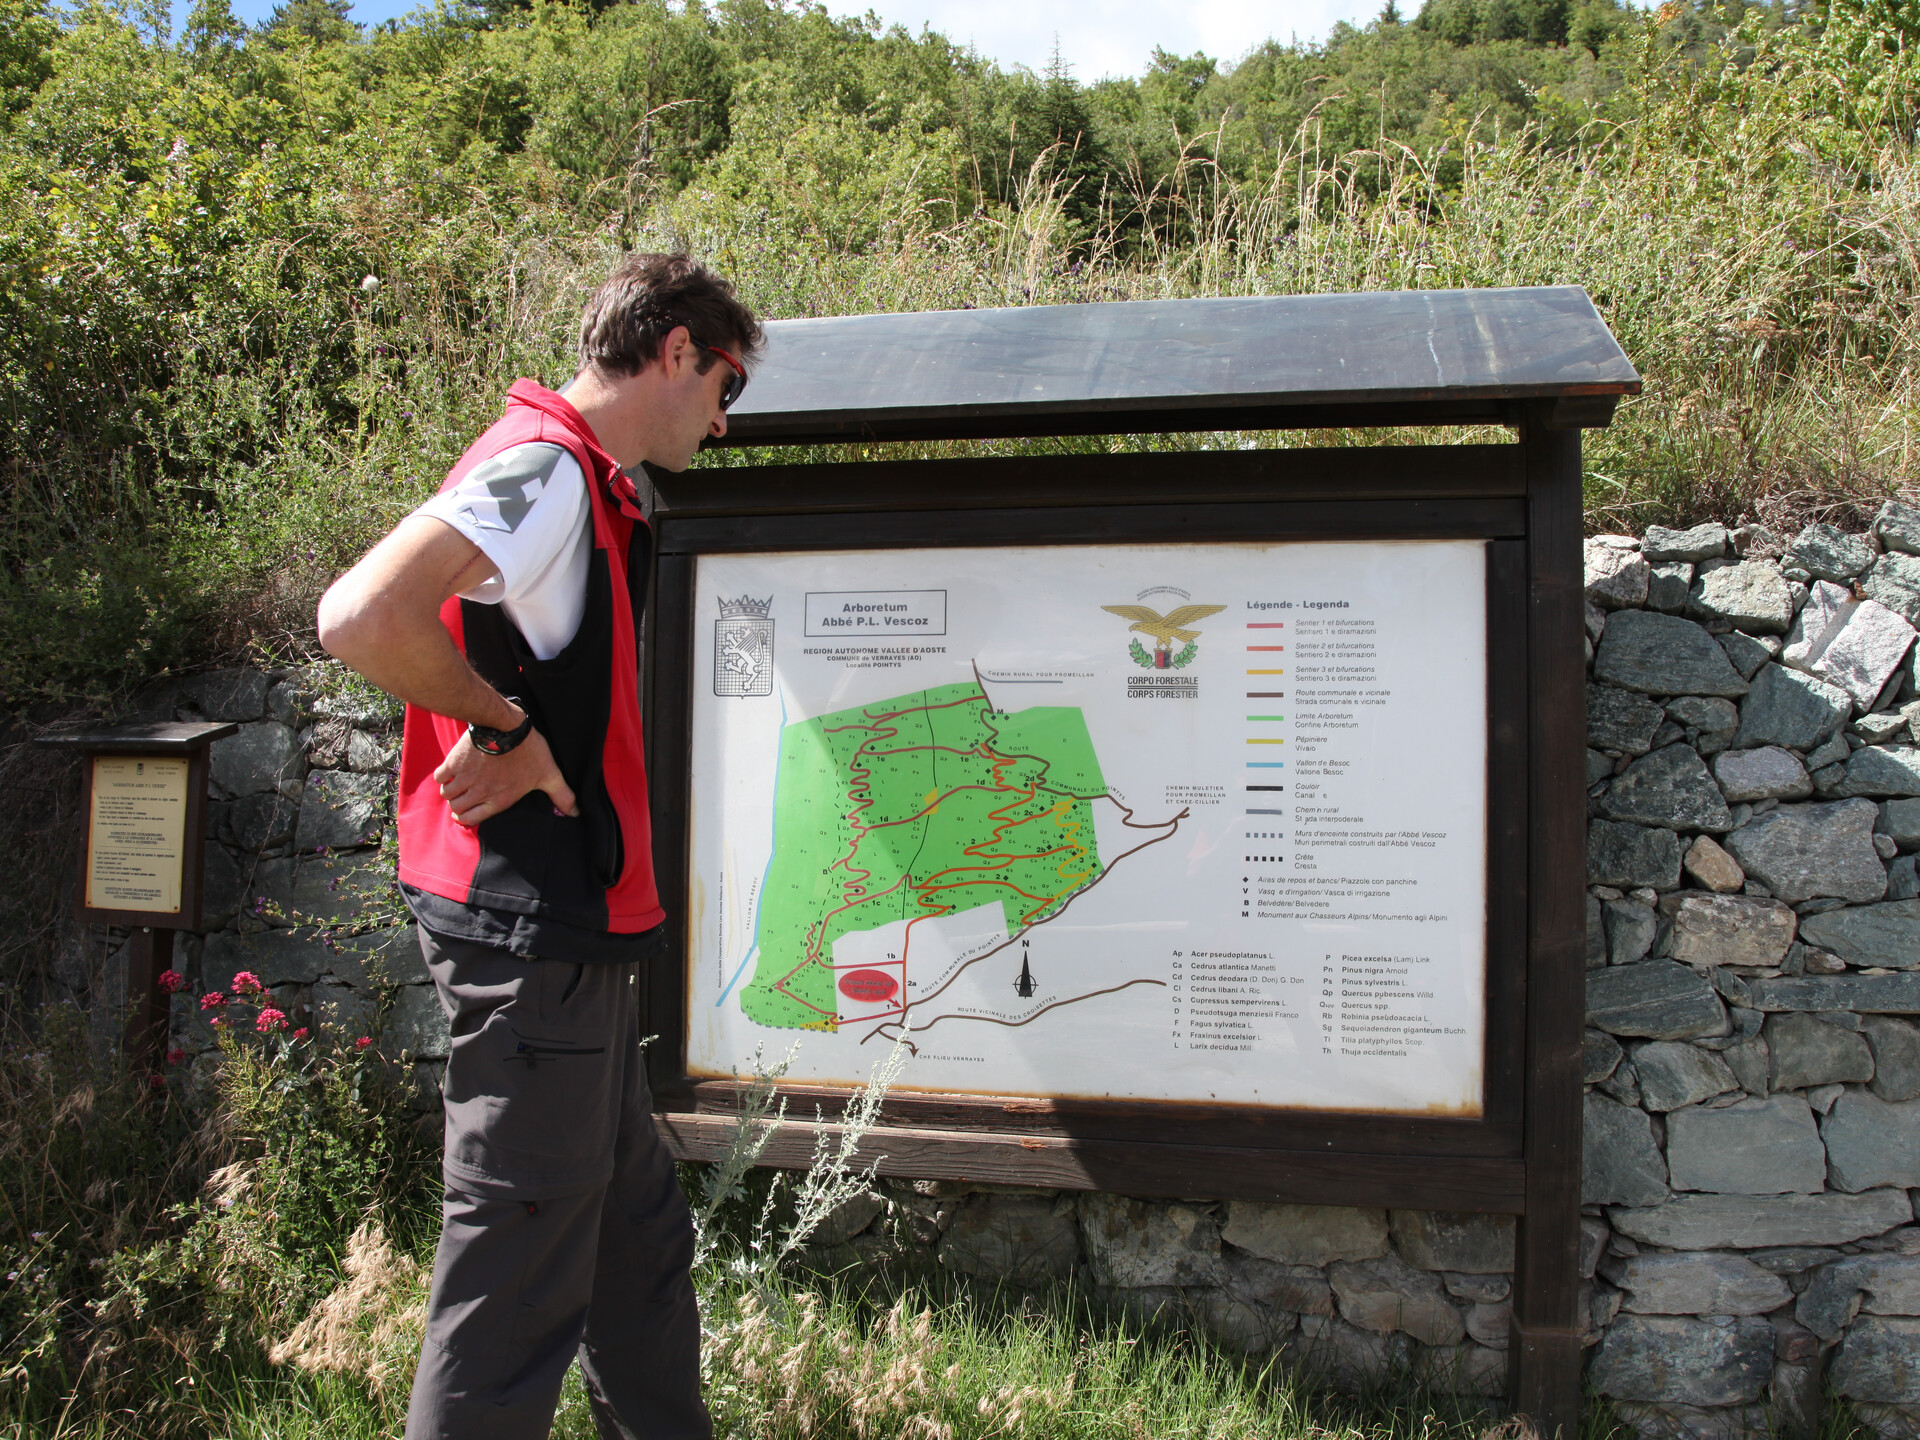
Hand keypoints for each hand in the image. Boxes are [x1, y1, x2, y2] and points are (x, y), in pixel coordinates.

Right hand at [434, 727, 578, 826]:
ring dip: (450, 793)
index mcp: (498, 800)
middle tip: (463, 800)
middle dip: (458, 807)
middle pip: (456, 809)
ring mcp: (464, 778)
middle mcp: (478, 793)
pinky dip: (442, 777)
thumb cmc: (529, 751)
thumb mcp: (549, 774)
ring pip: (447, 795)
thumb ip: (561, 795)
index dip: (467, 819)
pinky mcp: (453, 762)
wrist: (507, 726)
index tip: (466, 815)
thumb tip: (575, 814)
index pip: (471, 820)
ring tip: (457, 787)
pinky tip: (450, 773)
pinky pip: (439, 777)